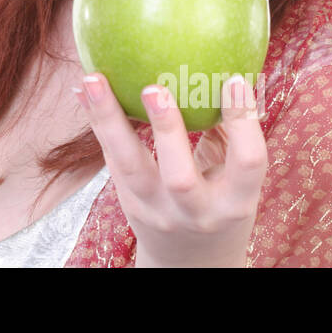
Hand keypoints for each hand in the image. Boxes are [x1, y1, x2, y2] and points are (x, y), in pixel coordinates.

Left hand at [74, 72, 266, 267]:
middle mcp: (195, 212)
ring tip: (94, 79)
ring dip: (109, 120)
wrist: (191, 264)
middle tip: (153, 87)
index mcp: (235, 203)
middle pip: (180, 177)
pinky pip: (109, 157)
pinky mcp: (127, 201)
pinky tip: (83, 89)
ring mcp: (156, 210)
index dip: (244, 123)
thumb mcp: (237, 182)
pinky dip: (96, 121)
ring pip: (128, 167)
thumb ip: (230, 134)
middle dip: (167, 130)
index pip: (248, 164)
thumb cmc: (221, 205)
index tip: (233, 79)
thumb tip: (222, 68)